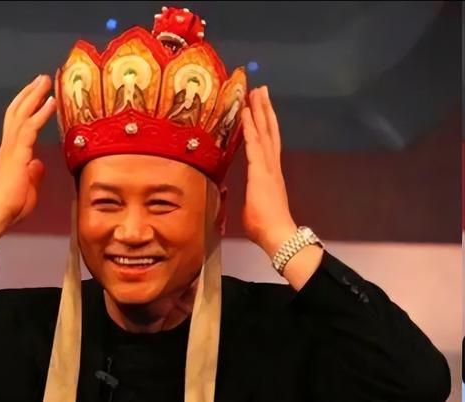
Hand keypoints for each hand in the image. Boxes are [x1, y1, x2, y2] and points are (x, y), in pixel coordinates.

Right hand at [0, 74, 55, 258]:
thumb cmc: (10, 206)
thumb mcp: (28, 188)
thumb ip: (33, 174)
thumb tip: (38, 164)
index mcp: (11, 153)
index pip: (18, 123)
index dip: (27, 107)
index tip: (37, 93)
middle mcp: (9, 146)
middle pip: (17, 111)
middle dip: (29, 93)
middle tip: (41, 78)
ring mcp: (12, 149)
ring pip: (22, 114)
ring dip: (34, 95)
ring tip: (45, 80)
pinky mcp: (17, 154)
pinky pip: (30, 128)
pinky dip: (40, 113)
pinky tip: (50, 102)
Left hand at [240, 86, 296, 257]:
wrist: (278, 235)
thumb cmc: (266, 227)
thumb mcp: (254, 209)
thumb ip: (251, 199)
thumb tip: (248, 201)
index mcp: (270, 174)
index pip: (267, 143)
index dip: (264, 124)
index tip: (260, 107)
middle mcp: (271, 166)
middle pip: (269, 131)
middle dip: (264, 109)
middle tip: (261, 89)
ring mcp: (267, 167)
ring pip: (264, 131)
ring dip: (259, 110)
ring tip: (257, 91)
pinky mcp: (260, 171)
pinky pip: (254, 143)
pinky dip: (250, 126)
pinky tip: (246, 112)